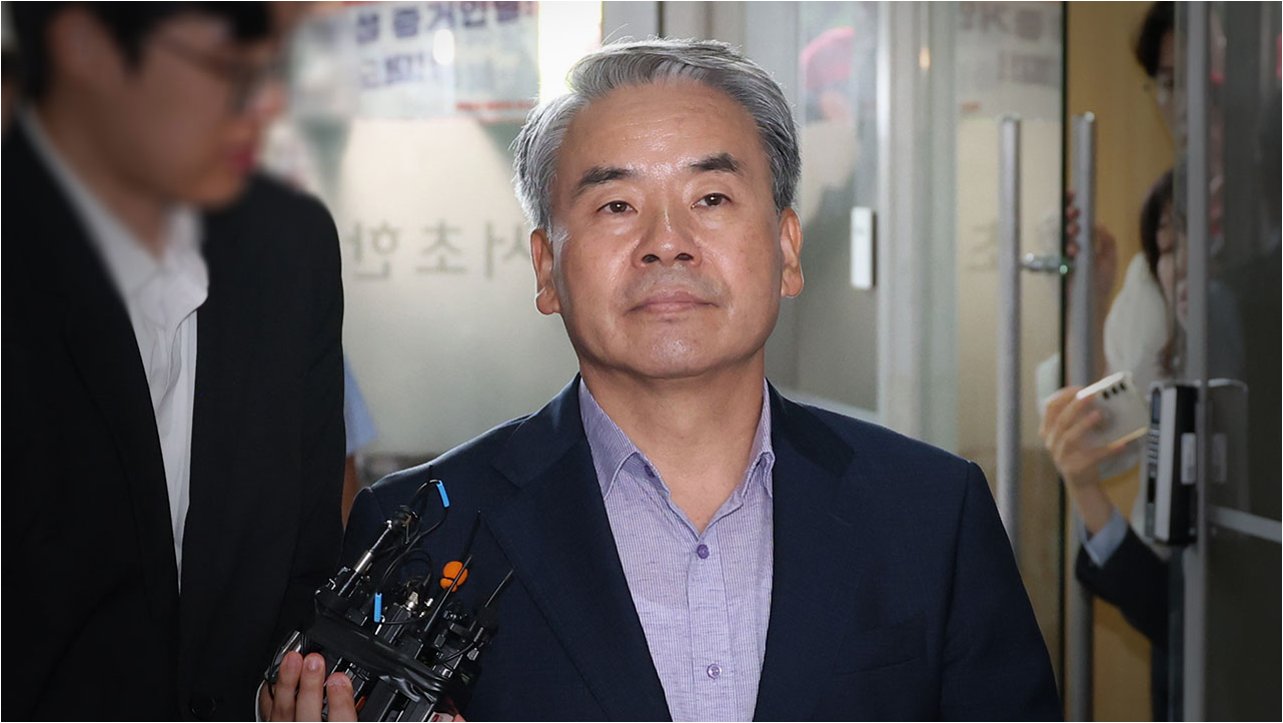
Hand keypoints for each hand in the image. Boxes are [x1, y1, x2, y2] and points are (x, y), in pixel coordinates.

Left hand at [259, 651, 356, 721]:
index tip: (340, 680)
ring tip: (292, 660)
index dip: (340, 703)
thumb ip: (357, 714)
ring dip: (287, 684)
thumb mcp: (358, 722)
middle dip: (310, 688)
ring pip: (283, 714)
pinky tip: (274, 678)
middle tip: (314, 662)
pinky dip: (270, 695)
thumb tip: (368, 701)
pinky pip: (268, 715)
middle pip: (308, 718)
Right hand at [1039, 387, 1130, 533]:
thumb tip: (1096, 397)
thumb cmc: (1078, 454)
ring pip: (1070, 438)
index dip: (1063, 396)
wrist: (1081, 483)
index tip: (1078, 388)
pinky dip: (1108, 450)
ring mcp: (1061, 457)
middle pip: (1060, 421)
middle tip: (1091, 396)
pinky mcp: (1075, 469)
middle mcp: (1052, 443)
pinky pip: (1093, 457)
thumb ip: (1076, 419)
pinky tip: (1121, 444)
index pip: (1050, 408)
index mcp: (1049, 432)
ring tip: (1099, 415)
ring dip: (1084, 425)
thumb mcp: (1071, 435)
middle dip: (1075, 406)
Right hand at [1064, 191, 1117, 305]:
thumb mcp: (1110, 259)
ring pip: (1062, 235)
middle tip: (1073, 212)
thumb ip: (1107, 241)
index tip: (1073, 195)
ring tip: (1074, 230)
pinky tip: (1073, 249)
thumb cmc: (1100, 283)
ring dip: (1068, 230)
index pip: (1079, 220)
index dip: (1075, 207)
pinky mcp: (1059, 264)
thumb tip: (1098, 224)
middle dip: (1070, 214)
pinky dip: (1066, 247)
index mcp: (1086, 242)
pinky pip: (1057, 250)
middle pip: (1068, 224)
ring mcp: (1065, 255)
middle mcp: (1074, 245)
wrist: (1092, 304)